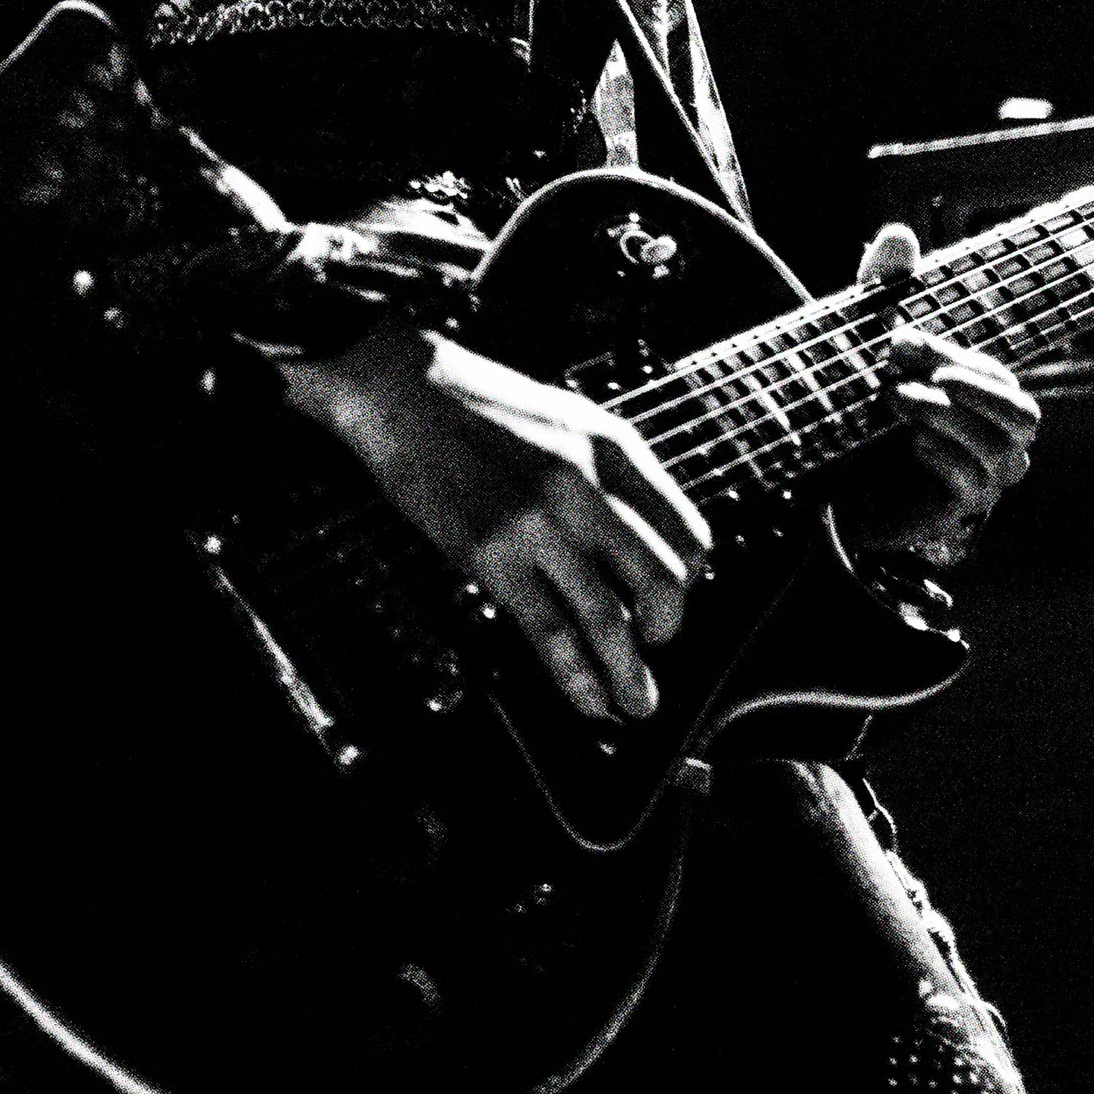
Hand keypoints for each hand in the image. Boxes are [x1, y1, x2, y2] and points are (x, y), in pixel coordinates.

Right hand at [282, 323, 710, 721]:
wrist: (402, 389)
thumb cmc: (480, 406)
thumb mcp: (568, 422)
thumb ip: (609, 478)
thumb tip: (639, 546)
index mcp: (614, 449)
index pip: (688, 533)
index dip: (691, 582)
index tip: (672, 600)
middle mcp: (587, 486)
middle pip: (662, 582)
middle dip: (666, 632)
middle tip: (655, 651)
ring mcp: (539, 523)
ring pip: (608, 620)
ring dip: (629, 675)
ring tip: (635, 704)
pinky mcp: (490, 555)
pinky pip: (549, 631)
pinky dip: (576, 677)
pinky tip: (587, 698)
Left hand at [841, 221, 1040, 563]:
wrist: (833, 479)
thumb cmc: (864, 405)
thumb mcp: (870, 339)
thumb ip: (886, 286)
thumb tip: (899, 231)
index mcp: (985, 396)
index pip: (994, 371)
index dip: (950, 352)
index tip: (896, 338)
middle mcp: (997, 437)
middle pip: (1022, 411)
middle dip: (966, 384)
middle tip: (904, 373)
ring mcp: (984, 477)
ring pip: (1001, 447)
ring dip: (945, 415)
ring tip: (895, 401)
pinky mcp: (958, 508)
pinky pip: (971, 481)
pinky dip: (941, 455)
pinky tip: (910, 442)